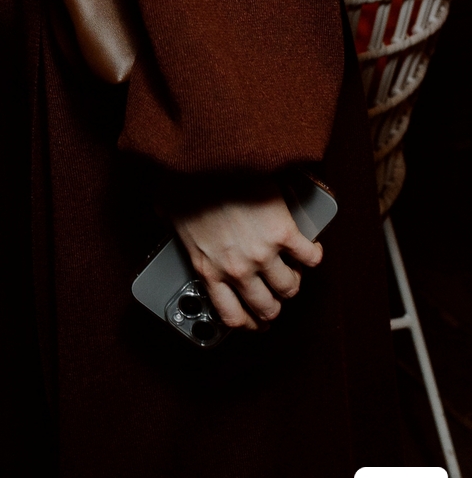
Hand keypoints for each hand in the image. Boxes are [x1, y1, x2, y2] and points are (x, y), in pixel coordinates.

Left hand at [171, 192, 321, 329]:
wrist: (210, 155)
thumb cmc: (186, 177)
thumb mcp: (168, 207)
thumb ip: (170, 222)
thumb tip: (165, 215)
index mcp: (208, 268)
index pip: (231, 315)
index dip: (248, 323)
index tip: (255, 320)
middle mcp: (237, 269)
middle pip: (267, 307)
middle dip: (274, 306)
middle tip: (276, 296)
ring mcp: (262, 253)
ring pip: (289, 287)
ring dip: (293, 281)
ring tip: (293, 270)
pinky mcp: (284, 233)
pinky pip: (309, 257)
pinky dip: (313, 255)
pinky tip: (311, 248)